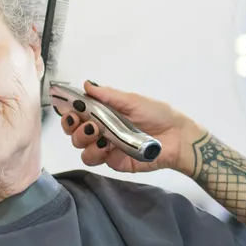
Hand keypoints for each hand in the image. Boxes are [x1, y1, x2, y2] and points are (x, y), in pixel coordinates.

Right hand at [54, 80, 204, 174]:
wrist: (177, 137)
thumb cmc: (158, 114)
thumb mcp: (133, 100)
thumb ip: (108, 95)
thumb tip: (87, 84)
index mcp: (104, 113)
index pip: (78, 112)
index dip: (68, 111)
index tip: (67, 107)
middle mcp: (101, 130)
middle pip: (74, 131)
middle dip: (71, 125)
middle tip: (79, 120)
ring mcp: (106, 147)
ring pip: (80, 147)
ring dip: (82, 138)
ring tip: (97, 132)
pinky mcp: (113, 162)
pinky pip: (94, 159)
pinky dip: (95, 151)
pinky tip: (105, 145)